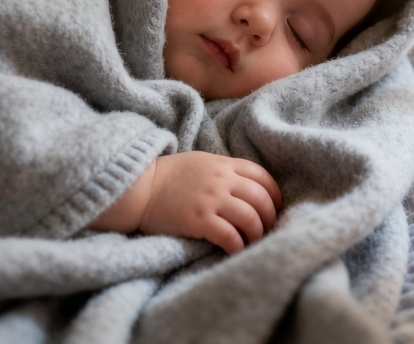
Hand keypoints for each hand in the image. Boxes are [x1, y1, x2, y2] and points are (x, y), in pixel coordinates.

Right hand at [139, 151, 282, 254]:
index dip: (275, 196)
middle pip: (262, 200)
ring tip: (251, 243)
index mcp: (224, 165)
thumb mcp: (201, 163)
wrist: (138, 187)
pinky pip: (230, 236)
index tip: (274, 209)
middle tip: (265, 231)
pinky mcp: (199, 220)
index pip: (263, 178)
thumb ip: (224, 171)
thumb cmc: (168, 176)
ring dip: (256, 235)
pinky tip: (235, 251)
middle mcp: (222, 180)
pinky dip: (238, 246)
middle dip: (269, 219)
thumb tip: (246, 188)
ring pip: (251, 219)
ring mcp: (211, 200)